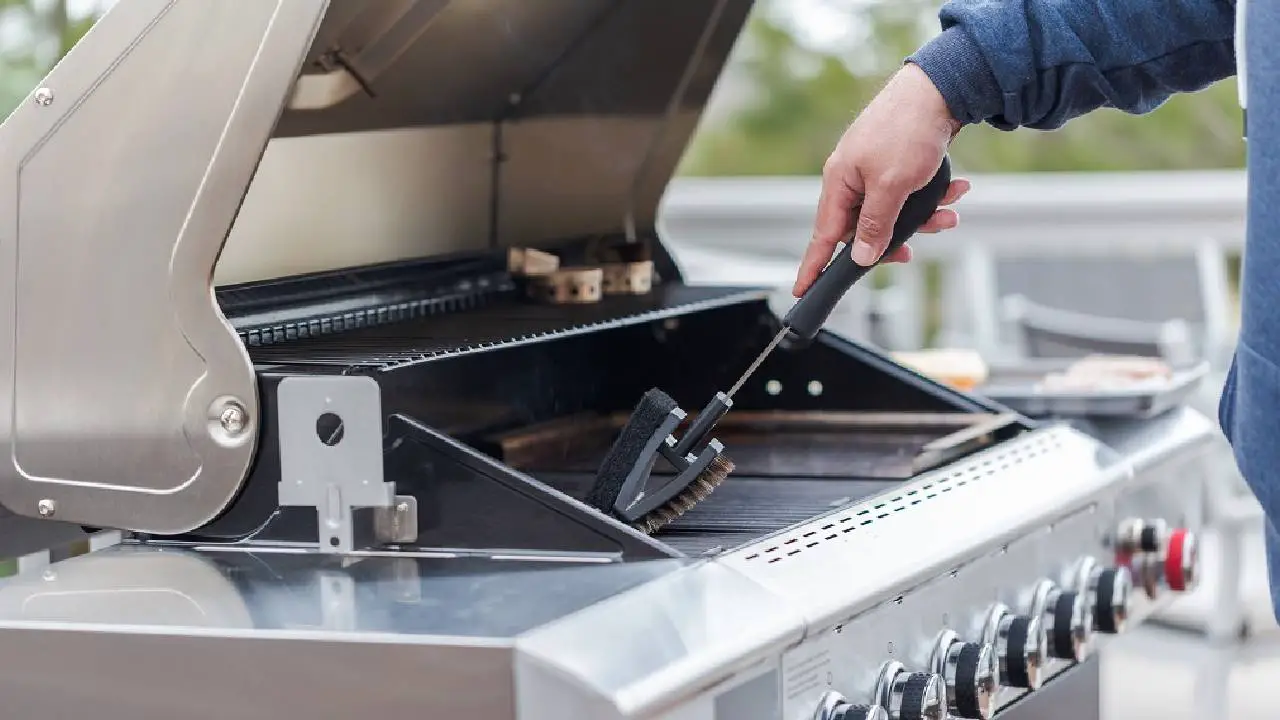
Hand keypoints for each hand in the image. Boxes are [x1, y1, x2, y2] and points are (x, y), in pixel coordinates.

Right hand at [793, 63, 968, 296]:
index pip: (823, 236)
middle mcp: (852, 178)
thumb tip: (861, 256)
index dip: (813, 266)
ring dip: (923, 218)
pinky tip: (956, 189)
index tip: (801, 291)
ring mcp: (873, 170)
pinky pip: (909, 194)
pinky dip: (932, 197)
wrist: (939, 88)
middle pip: (865, 228)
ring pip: (893, 213)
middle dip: (896, 239)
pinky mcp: (897, 163)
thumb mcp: (891, 186)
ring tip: (948, 214)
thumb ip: (874, 225)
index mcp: (840, 182)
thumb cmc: (908, 129)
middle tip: (913, 250)